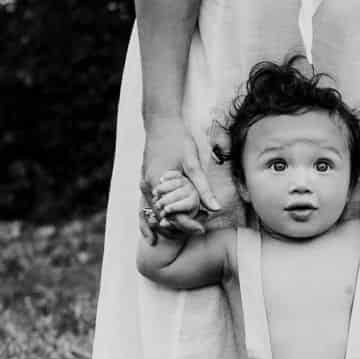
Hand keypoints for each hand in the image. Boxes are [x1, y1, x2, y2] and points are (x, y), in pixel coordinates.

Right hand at [141, 116, 220, 238]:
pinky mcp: (144, 184)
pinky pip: (145, 209)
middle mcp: (147, 188)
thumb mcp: (193, 163)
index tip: (202, 229)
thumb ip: (203, 188)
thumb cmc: (178, 140)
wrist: (160, 123)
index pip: (172, 215)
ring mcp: (143, 186)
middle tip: (197, 231)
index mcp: (158, 184)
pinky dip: (151, 221)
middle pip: (161, 219)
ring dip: (164, 226)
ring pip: (150, 216)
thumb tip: (216, 208)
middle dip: (178, 227)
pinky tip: (154, 236)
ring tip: (179, 236)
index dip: (187, 225)